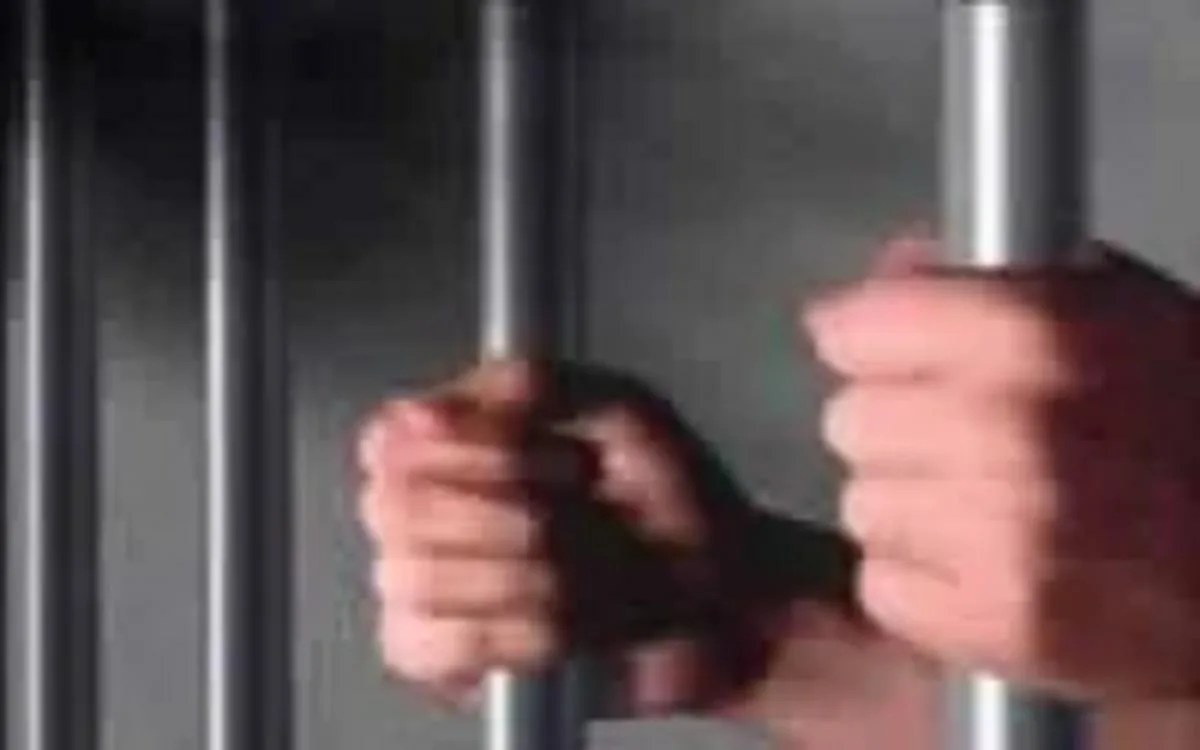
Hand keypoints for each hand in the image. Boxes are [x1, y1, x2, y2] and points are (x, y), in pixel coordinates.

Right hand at [355, 359, 858, 720]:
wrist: (724, 596)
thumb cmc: (675, 503)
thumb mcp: (623, 411)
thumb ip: (537, 384)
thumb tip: (437, 403)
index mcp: (459, 443)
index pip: (391, 438)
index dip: (463, 447)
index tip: (549, 453)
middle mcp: (428, 511)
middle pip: (397, 505)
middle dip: (514, 512)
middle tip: (583, 510)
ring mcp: (427, 587)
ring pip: (422, 576)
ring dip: (532, 572)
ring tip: (593, 569)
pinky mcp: (445, 661)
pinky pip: (440, 646)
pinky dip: (517, 633)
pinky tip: (566, 623)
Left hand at [805, 236, 1199, 699]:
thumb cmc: (1194, 422)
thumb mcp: (1119, 310)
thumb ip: (994, 278)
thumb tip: (893, 273)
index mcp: (1037, 336)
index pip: (856, 329)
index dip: (867, 341)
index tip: (881, 354)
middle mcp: (1007, 431)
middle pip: (849, 421)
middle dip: (894, 427)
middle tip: (961, 442)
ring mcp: (1001, 535)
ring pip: (862, 506)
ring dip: (909, 507)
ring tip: (987, 509)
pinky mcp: (1000, 624)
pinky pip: (883, 586)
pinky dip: (920, 582)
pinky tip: (987, 566)